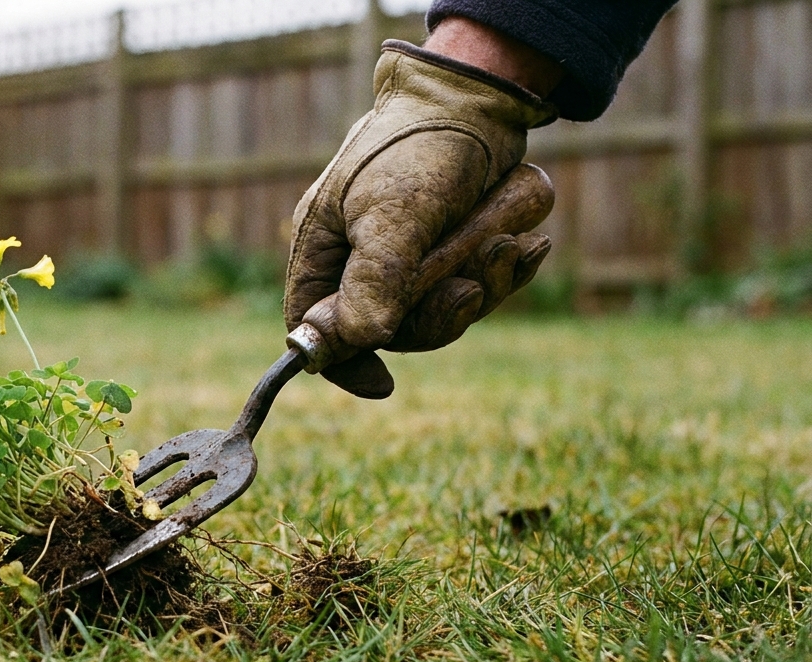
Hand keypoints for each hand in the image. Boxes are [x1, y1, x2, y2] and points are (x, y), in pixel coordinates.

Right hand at [285, 39, 557, 397]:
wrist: (482, 95)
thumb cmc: (419, 143)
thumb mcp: (393, 211)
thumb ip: (375, 278)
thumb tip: (362, 342)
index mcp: (325, 248)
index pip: (314, 325)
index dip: (342, 361)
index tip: (383, 385)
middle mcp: (363, 259)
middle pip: (391, 330)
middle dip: (439, 311)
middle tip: (471, 285)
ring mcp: (413, 257)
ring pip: (445, 311)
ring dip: (483, 283)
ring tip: (508, 241)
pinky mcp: (458, 247)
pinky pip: (482, 287)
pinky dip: (508, 269)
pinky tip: (528, 243)